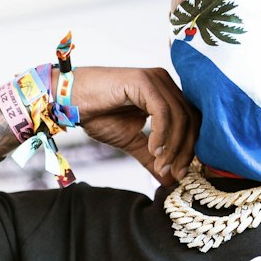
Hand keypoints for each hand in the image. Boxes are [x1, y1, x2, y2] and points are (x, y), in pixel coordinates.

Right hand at [69, 67, 198, 182]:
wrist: (69, 101)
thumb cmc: (97, 114)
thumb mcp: (131, 141)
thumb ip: (151, 157)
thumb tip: (169, 180)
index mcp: (165, 94)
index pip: (190, 121)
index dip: (190, 148)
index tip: (180, 174)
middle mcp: (164, 82)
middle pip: (190, 119)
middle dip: (184, 150)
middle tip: (174, 173)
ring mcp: (155, 79)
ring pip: (179, 116)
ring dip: (172, 146)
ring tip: (161, 164)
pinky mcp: (143, 81)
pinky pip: (162, 111)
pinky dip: (161, 133)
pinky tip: (152, 148)